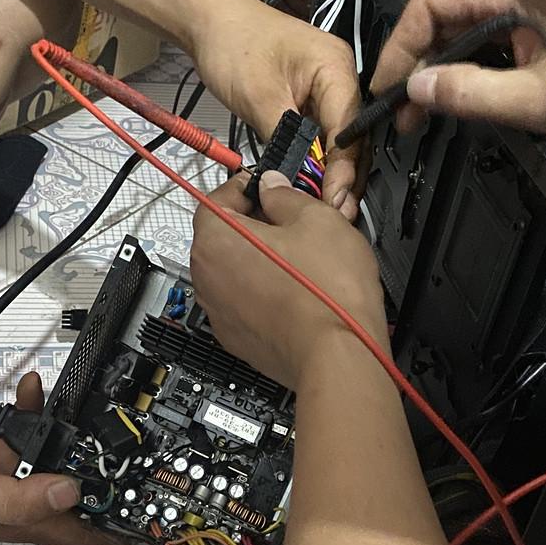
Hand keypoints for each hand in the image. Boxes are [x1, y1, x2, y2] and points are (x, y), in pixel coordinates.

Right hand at [0, 374, 119, 544]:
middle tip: (121, 451)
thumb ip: (21, 497)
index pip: (79, 535)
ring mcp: (7, 477)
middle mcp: (19, 503)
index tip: (142, 517)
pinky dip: (34, 414)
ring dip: (68, 436)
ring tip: (77, 412)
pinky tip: (33, 394)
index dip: (113, 532)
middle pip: (74, 497)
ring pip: (53, 459)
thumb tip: (69, 493)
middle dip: (100, 477)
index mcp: (20, 522)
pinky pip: (25, 434)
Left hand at [190, 170, 388, 391]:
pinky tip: (296, 290)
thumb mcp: (316, 219)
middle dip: (254, 225)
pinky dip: (264, 292)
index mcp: (216, 240)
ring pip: (234, 272)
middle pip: (222, 237)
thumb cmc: (326, 293)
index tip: (267, 188)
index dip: (246, 188)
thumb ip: (285, 196)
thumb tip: (274, 188)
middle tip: (291, 221)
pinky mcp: (237, 339)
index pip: (215, 198)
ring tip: (300, 258)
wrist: (338, 355)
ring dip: (260, 260)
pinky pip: (245, 303)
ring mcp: (219, 313)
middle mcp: (207, 278)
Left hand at [191, 0, 364, 218]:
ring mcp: (325, 88)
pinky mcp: (309, 98)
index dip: (344, 168)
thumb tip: (301, 177)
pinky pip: (320, 134)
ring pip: (337, 140)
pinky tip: (308, 183)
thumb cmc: (232, 43)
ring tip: (323, 205)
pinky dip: (315, 159)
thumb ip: (286, 139)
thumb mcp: (259, 96)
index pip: (350, 127)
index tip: (334, 200)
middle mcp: (339, 76)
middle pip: (351, 137)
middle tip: (334, 212)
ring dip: (330, 172)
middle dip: (343, 176)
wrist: (208, 21)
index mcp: (336, 67)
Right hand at [372, 0, 545, 143]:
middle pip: (444, 11)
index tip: (387, 87)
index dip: (400, 47)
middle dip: (416, 61)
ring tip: (427, 110)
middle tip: (402, 110)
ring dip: (440, 65)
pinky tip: (463, 93)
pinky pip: (490, 34)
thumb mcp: (542, 101)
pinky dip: (468, 63)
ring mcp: (535, 0)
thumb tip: (420, 91)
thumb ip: (474, 95)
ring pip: (466, 24)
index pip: (432, 1)